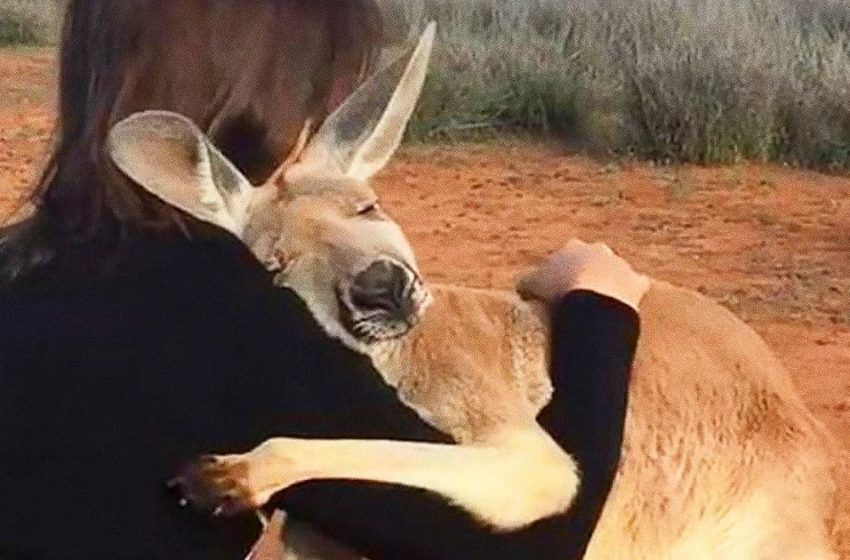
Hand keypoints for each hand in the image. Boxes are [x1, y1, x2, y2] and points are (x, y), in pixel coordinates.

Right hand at [516, 240, 650, 310]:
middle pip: (591, 258)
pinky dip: (632, 292)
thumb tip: (520, 284)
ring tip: (599, 301)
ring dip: (609, 281)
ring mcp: (620, 265)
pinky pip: (637, 285)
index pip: (564, 254)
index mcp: (572, 247)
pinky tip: (623, 304)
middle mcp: (598, 250)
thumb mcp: (531, 283)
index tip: (555, 286)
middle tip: (578, 291)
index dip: (559, 270)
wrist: (594, 302)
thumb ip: (525, 280)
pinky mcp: (636, 282)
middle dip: (586, 270)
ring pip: (614, 270)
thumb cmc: (559, 290)